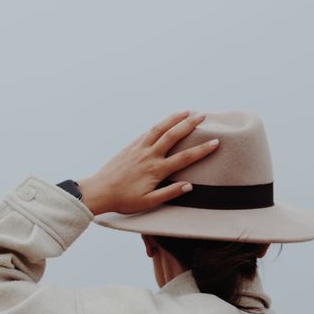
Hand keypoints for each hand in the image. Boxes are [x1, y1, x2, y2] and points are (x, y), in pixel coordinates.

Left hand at [77, 110, 222, 215]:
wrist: (98, 191)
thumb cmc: (123, 200)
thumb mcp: (148, 202)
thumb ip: (169, 193)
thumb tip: (189, 186)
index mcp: (156, 170)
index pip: (184, 157)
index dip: (202, 150)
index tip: (215, 142)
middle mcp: (149, 156)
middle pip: (173, 135)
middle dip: (189, 124)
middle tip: (203, 116)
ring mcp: (138, 149)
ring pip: (158, 129)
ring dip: (173, 118)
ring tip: (186, 111)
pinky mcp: (130, 147)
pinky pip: (146, 133)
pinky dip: (158, 125)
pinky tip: (164, 122)